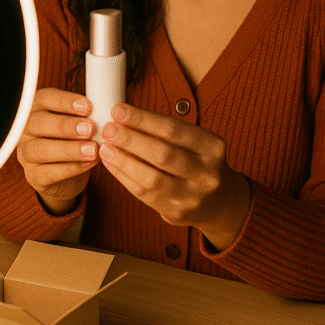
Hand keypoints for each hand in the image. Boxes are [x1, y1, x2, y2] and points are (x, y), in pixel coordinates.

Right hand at [16, 88, 98, 214]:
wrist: (67, 175)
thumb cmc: (74, 139)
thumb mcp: (79, 121)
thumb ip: (87, 114)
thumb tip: (106, 109)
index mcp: (37, 108)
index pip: (44, 98)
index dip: (65, 101)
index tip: (88, 106)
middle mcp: (26, 129)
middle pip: (38, 123)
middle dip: (66, 126)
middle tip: (91, 129)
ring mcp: (26, 154)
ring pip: (40, 150)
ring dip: (69, 149)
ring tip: (93, 150)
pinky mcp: (33, 176)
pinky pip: (46, 173)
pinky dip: (70, 169)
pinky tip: (88, 164)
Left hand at [98, 104, 250, 251]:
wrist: (219, 202)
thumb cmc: (198, 161)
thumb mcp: (195, 142)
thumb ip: (164, 131)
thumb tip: (122, 116)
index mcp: (212, 147)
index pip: (173, 129)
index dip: (142, 119)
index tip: (118, 111)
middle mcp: (207, 174)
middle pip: (162, 154)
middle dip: (130, 139)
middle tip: (107, 129)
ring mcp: (193, 197)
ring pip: (151, 178)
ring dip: (123, 161)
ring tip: (105, 147)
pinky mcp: (177, 213)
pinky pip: (144, 194)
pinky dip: (124, 177)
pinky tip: (111, 163)